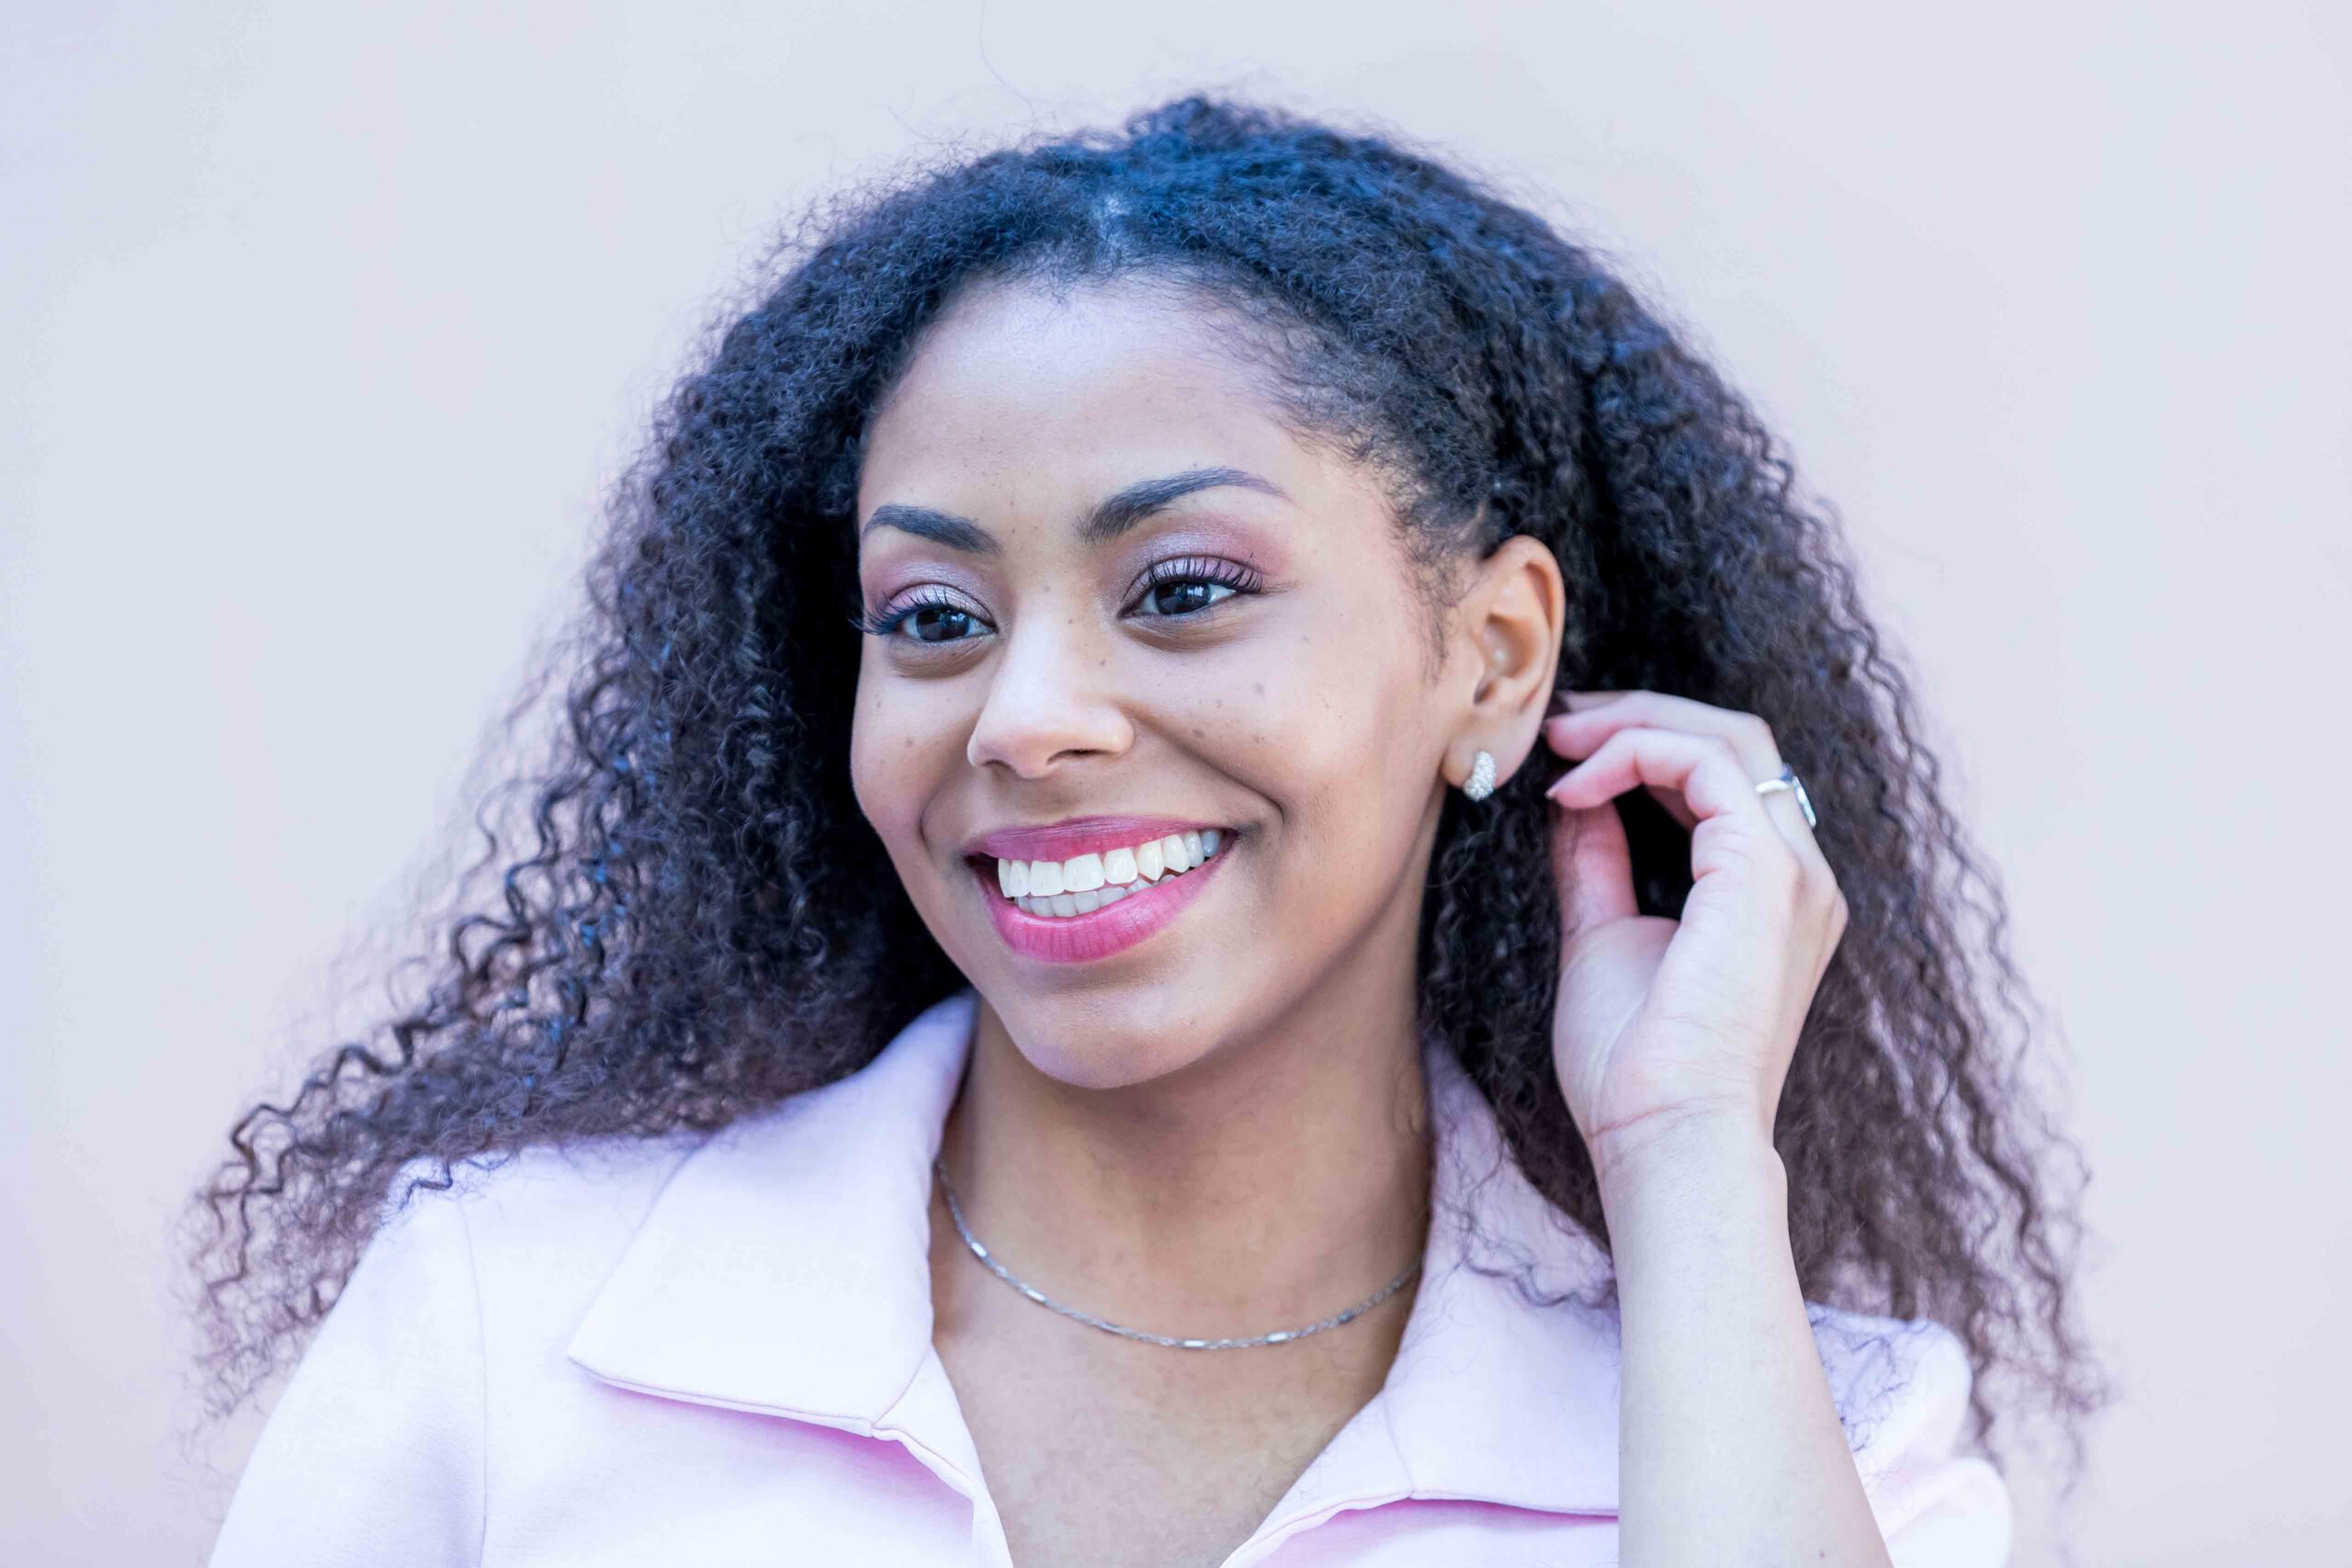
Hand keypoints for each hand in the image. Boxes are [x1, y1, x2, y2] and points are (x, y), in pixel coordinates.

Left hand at [1540, 690, 1848, 1175]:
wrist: (1665, 1137)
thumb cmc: (1635, 1070)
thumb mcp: (1603, 939)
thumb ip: (1598, 864)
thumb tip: (1573, 801)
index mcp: (1771, 895)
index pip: (1726, 777)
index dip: (1646, 745)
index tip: (1567, 752)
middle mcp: (1800, 875)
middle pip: (1737, 740)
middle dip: (1642, 715)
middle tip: (1562, 722)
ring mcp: (1795, 872)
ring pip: (1730, 737)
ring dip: (1635, 724)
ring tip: (1561, 740)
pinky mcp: (1767, 871)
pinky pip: (1708, 764)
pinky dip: (1636, 754)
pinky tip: (1576, 786)